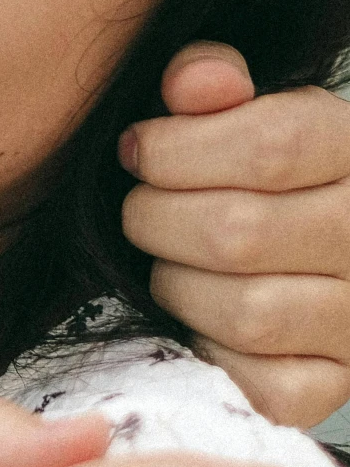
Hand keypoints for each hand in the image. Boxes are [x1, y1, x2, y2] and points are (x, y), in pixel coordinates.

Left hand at [121, 42, 349, 427]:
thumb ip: (210, 81)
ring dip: (175, 285)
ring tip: (168, 262)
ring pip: (245, 311)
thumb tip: (190, 86)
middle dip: (156, 219)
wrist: (303, 254)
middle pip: (239, 232)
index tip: (137, 151)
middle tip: (142, 211)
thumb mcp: (241, 109)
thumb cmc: (248, 172)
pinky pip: (257, 380)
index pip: (271, 145)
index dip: (178, 149)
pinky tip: (196, 315)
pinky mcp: (331, 385)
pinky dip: (205, 349)